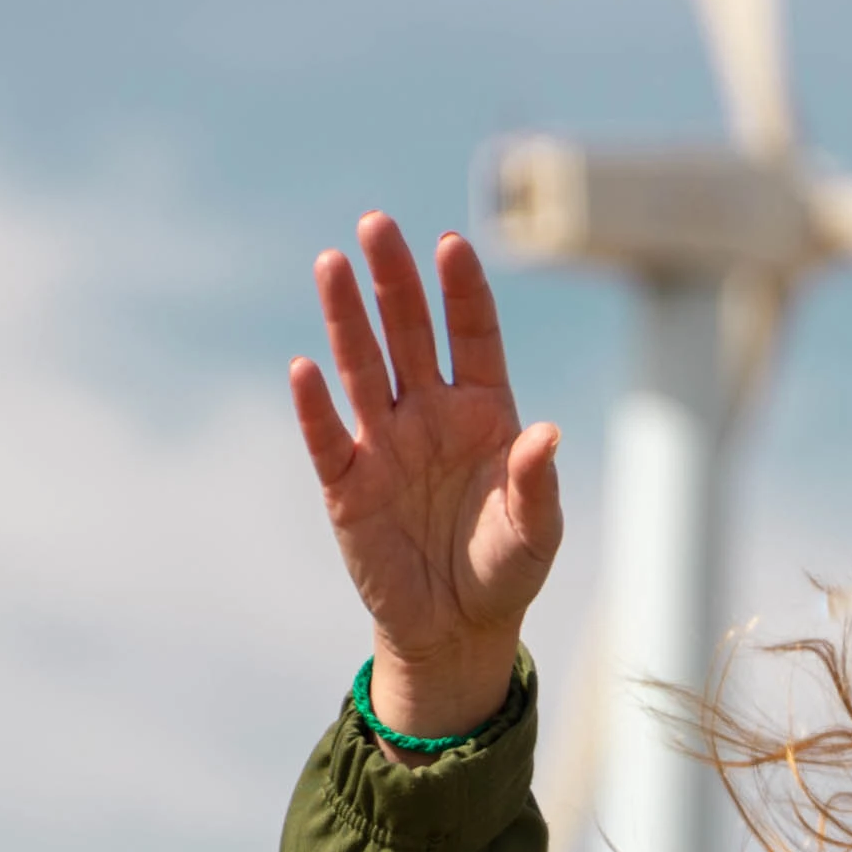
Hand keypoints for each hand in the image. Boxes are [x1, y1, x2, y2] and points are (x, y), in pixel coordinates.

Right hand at [293, 212, 562, 740]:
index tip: (450, 243)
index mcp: (485, 410)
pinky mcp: (347, 483)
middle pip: (409, 331)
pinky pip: (328, 436)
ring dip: (347, 318)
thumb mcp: (535, 532)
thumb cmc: (503, 569)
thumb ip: (537, 483)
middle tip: (376, 224)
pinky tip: (305, 367)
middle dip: (392, 279)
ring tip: (330, 264)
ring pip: (364, 367)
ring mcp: (385, 442)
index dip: (461, 291)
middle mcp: (430, 412)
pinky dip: (315, 405)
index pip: (473, 334)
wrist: (455, 627)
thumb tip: (546, 434)